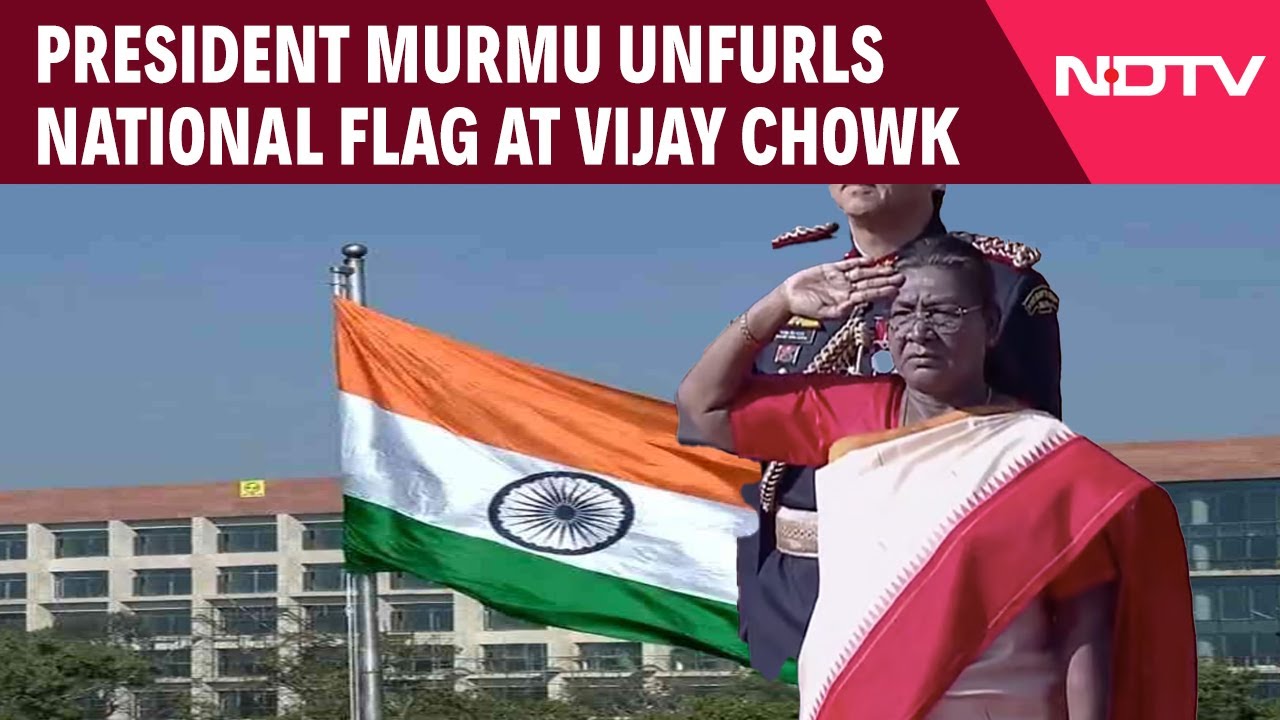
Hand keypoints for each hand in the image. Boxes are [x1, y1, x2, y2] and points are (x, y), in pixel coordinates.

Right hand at [778, 258, 902, 318]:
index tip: (896, 290)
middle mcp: (847, 290)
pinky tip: (872, 259)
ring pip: (863, 273)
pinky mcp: (832, 269)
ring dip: (877, 270)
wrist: (789, 297)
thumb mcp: (822, 313)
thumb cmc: (805, 309)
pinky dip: (860, 261)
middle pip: (870, 283)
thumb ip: (838, 310)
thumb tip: (853, 306)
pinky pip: (849, 264)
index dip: (882, 291)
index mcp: (847, 301)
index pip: (869, 295)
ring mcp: (840, 279)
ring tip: (892, 268)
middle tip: (902, 277)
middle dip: (886, 280)